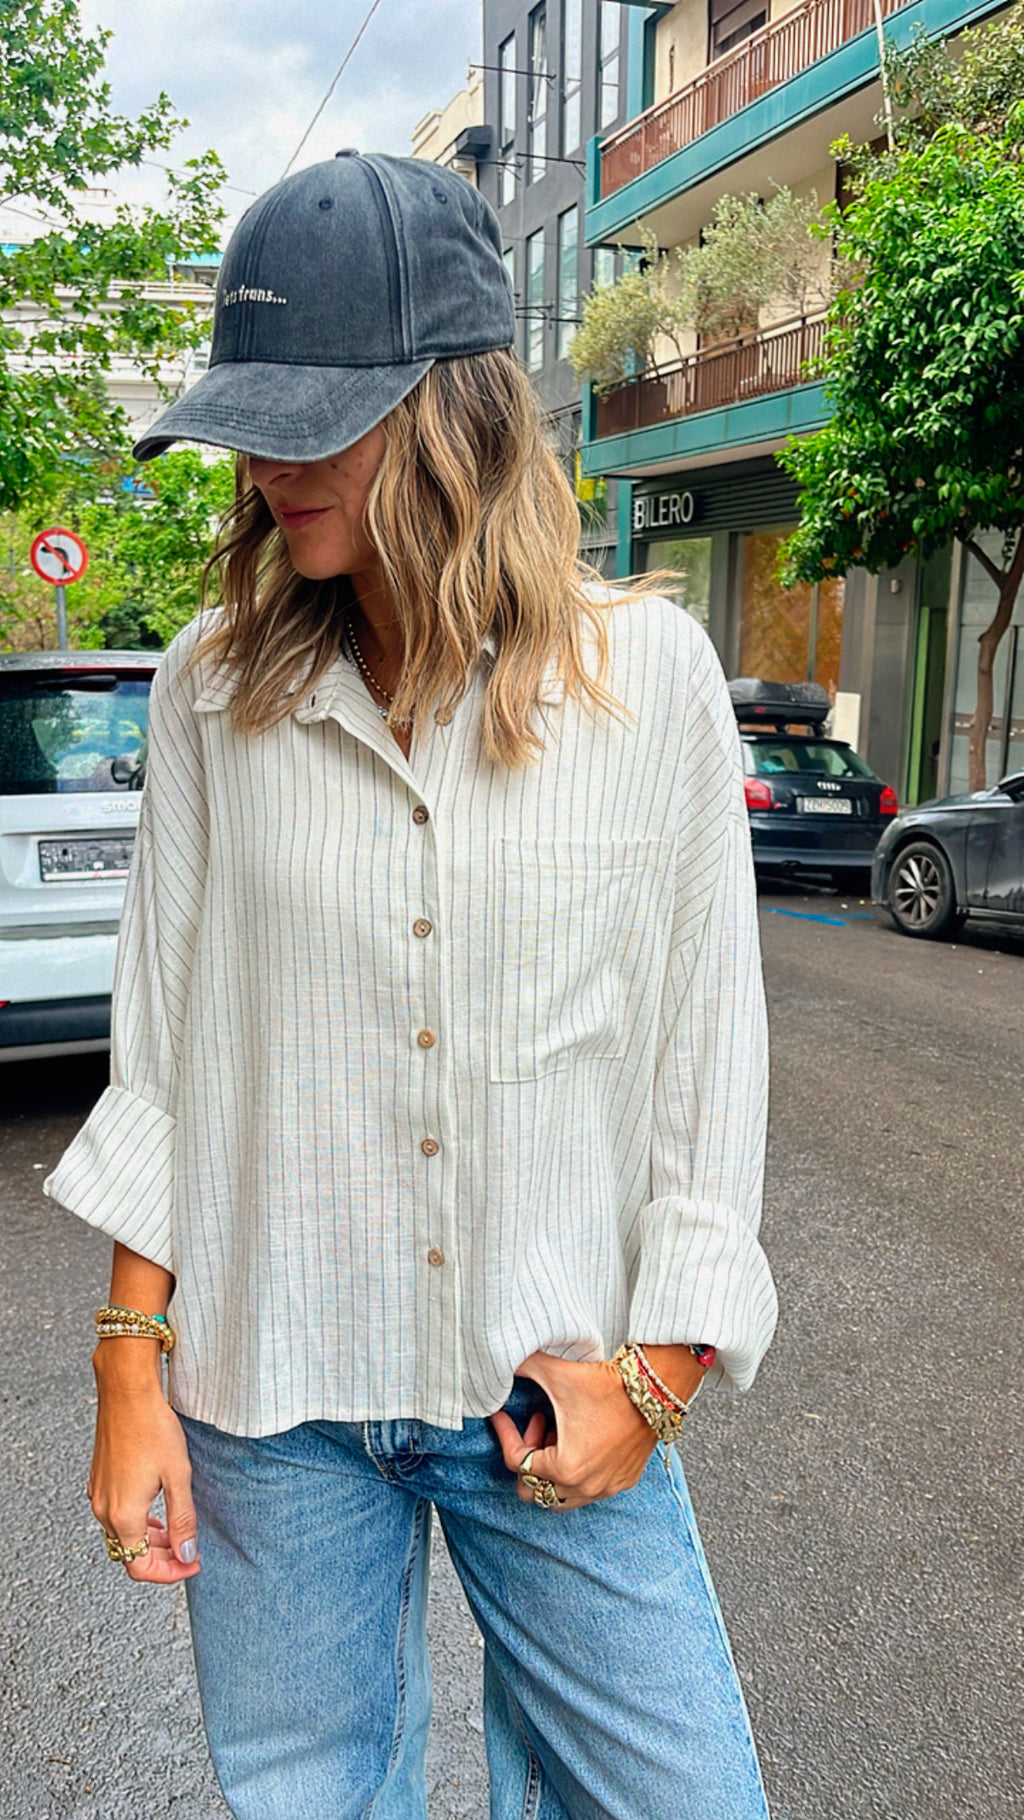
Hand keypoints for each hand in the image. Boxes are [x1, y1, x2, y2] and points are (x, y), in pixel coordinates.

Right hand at [89, 1350, 199, 1583]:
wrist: (127, 1393)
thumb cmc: (153, 1428)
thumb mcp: (178, 1476)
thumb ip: (183, 1521)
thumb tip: (186, 1554)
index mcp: (123, 1514)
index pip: (140, 1566)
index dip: (169, 1572)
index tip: (192, 1564)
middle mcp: (104, 1510)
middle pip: (129, 1554)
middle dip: (161, 1558)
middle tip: (189, 1550)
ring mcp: (98, 1495)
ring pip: (122, 1535)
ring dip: (149, 1540)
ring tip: (176, 1530)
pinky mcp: (99, 1481)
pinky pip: (116, 1515)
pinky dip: (137, 1522)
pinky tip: (156, 1510)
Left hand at [490, 1352, 657, 1509]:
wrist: (655, 1388)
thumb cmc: (607, 1384)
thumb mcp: (556, 1373)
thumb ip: (522, 1367)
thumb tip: (497, 1363)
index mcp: (565, 1468)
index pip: (517, 1463)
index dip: (505, 1435)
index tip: (501, 1417)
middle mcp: (585, 1487)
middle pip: (534, 1490)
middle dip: (528, 1457)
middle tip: (535, 1425)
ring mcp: (606, 1488)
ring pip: (560, 1496)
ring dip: (550, 1468)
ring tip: (556, 1432)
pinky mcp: (623, 1482)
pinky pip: (587, 1489)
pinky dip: (576, 1470)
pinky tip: (579, 1438)